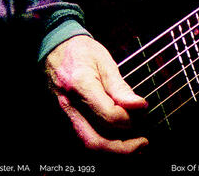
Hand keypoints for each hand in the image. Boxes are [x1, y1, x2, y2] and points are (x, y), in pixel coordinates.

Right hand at [44, 34, 148, 153]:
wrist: (54, 48)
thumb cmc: (81, 51)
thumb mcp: (104, 61)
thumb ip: (120, 87)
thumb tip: (140, 106)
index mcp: (81, 85)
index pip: (108, 115)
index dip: (129, 117)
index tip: (143, 109)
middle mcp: (69, 105)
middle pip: (95, 141)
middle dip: (122, 148)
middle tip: (142, 142)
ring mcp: (62, 116)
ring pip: (88, 144)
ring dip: (113, 150)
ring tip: (134, 145)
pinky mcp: (62, 120)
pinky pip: (83, 138)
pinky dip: (102, 143)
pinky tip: (117, 139)